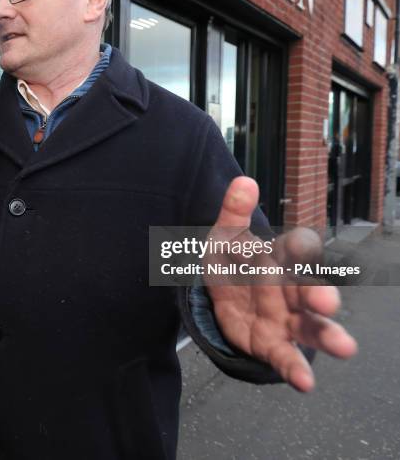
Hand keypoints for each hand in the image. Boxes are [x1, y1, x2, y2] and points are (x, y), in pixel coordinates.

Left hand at [205, 177, 357, 391]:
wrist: (218, 298)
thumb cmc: (230, 264)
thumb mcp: (223, 238)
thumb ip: (232, 213)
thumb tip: (243, 181)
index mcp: (279, 258)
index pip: (296, 251)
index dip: (298, 250)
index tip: (300, 247)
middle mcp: (289, 289)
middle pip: (308, 290)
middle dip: (319, 294)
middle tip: (327, 302)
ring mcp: (284, 319)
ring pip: (310, 327)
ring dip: (327, 335)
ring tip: (344, 347)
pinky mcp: (272, 344)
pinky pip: (286, 357)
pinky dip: (296, 369)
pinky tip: (306, 382)